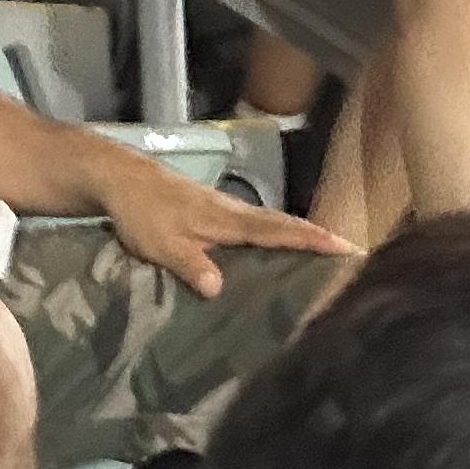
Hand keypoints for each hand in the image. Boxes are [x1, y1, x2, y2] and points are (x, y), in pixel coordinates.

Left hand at [87, 154, 350, 297]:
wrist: (119, 178)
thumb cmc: (142, 213)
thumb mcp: (162, 245)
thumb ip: (190, 266)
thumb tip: (217, 289)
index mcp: (228, 220)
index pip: (278, 230)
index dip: (311, 239)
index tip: (345, 246)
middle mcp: (233, 211)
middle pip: (283, 224)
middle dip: (316, 236)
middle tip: (350, 250)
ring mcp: (224, 208)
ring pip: (270, 223)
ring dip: (298, 235)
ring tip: (324, 252)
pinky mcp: (213, 210)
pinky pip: (254, 224)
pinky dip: (274, 233)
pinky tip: (276, 247)